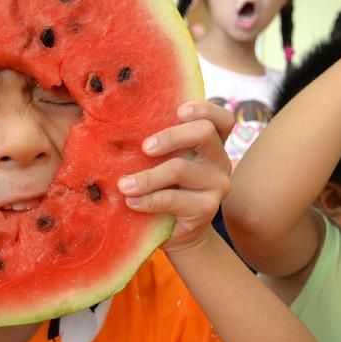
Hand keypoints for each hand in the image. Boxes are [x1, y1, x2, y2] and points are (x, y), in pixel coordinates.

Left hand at [116, 101, 233, 252]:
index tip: (179, 111)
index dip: (204, 109)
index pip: (221, 119)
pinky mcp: (207, 208)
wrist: (175, 232)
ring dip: (148, 177)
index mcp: (211, 143)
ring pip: (181, 168)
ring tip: (124, 185)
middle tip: (145, 148)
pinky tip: (132, 202)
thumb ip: (157, 146)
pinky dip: (149, 200)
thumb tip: (119, 133)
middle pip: (204, 133)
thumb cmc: (164, 188)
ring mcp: (217, 184)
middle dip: (170, 136)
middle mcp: (220, 160)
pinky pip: (174, 199)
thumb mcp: (164, 162)